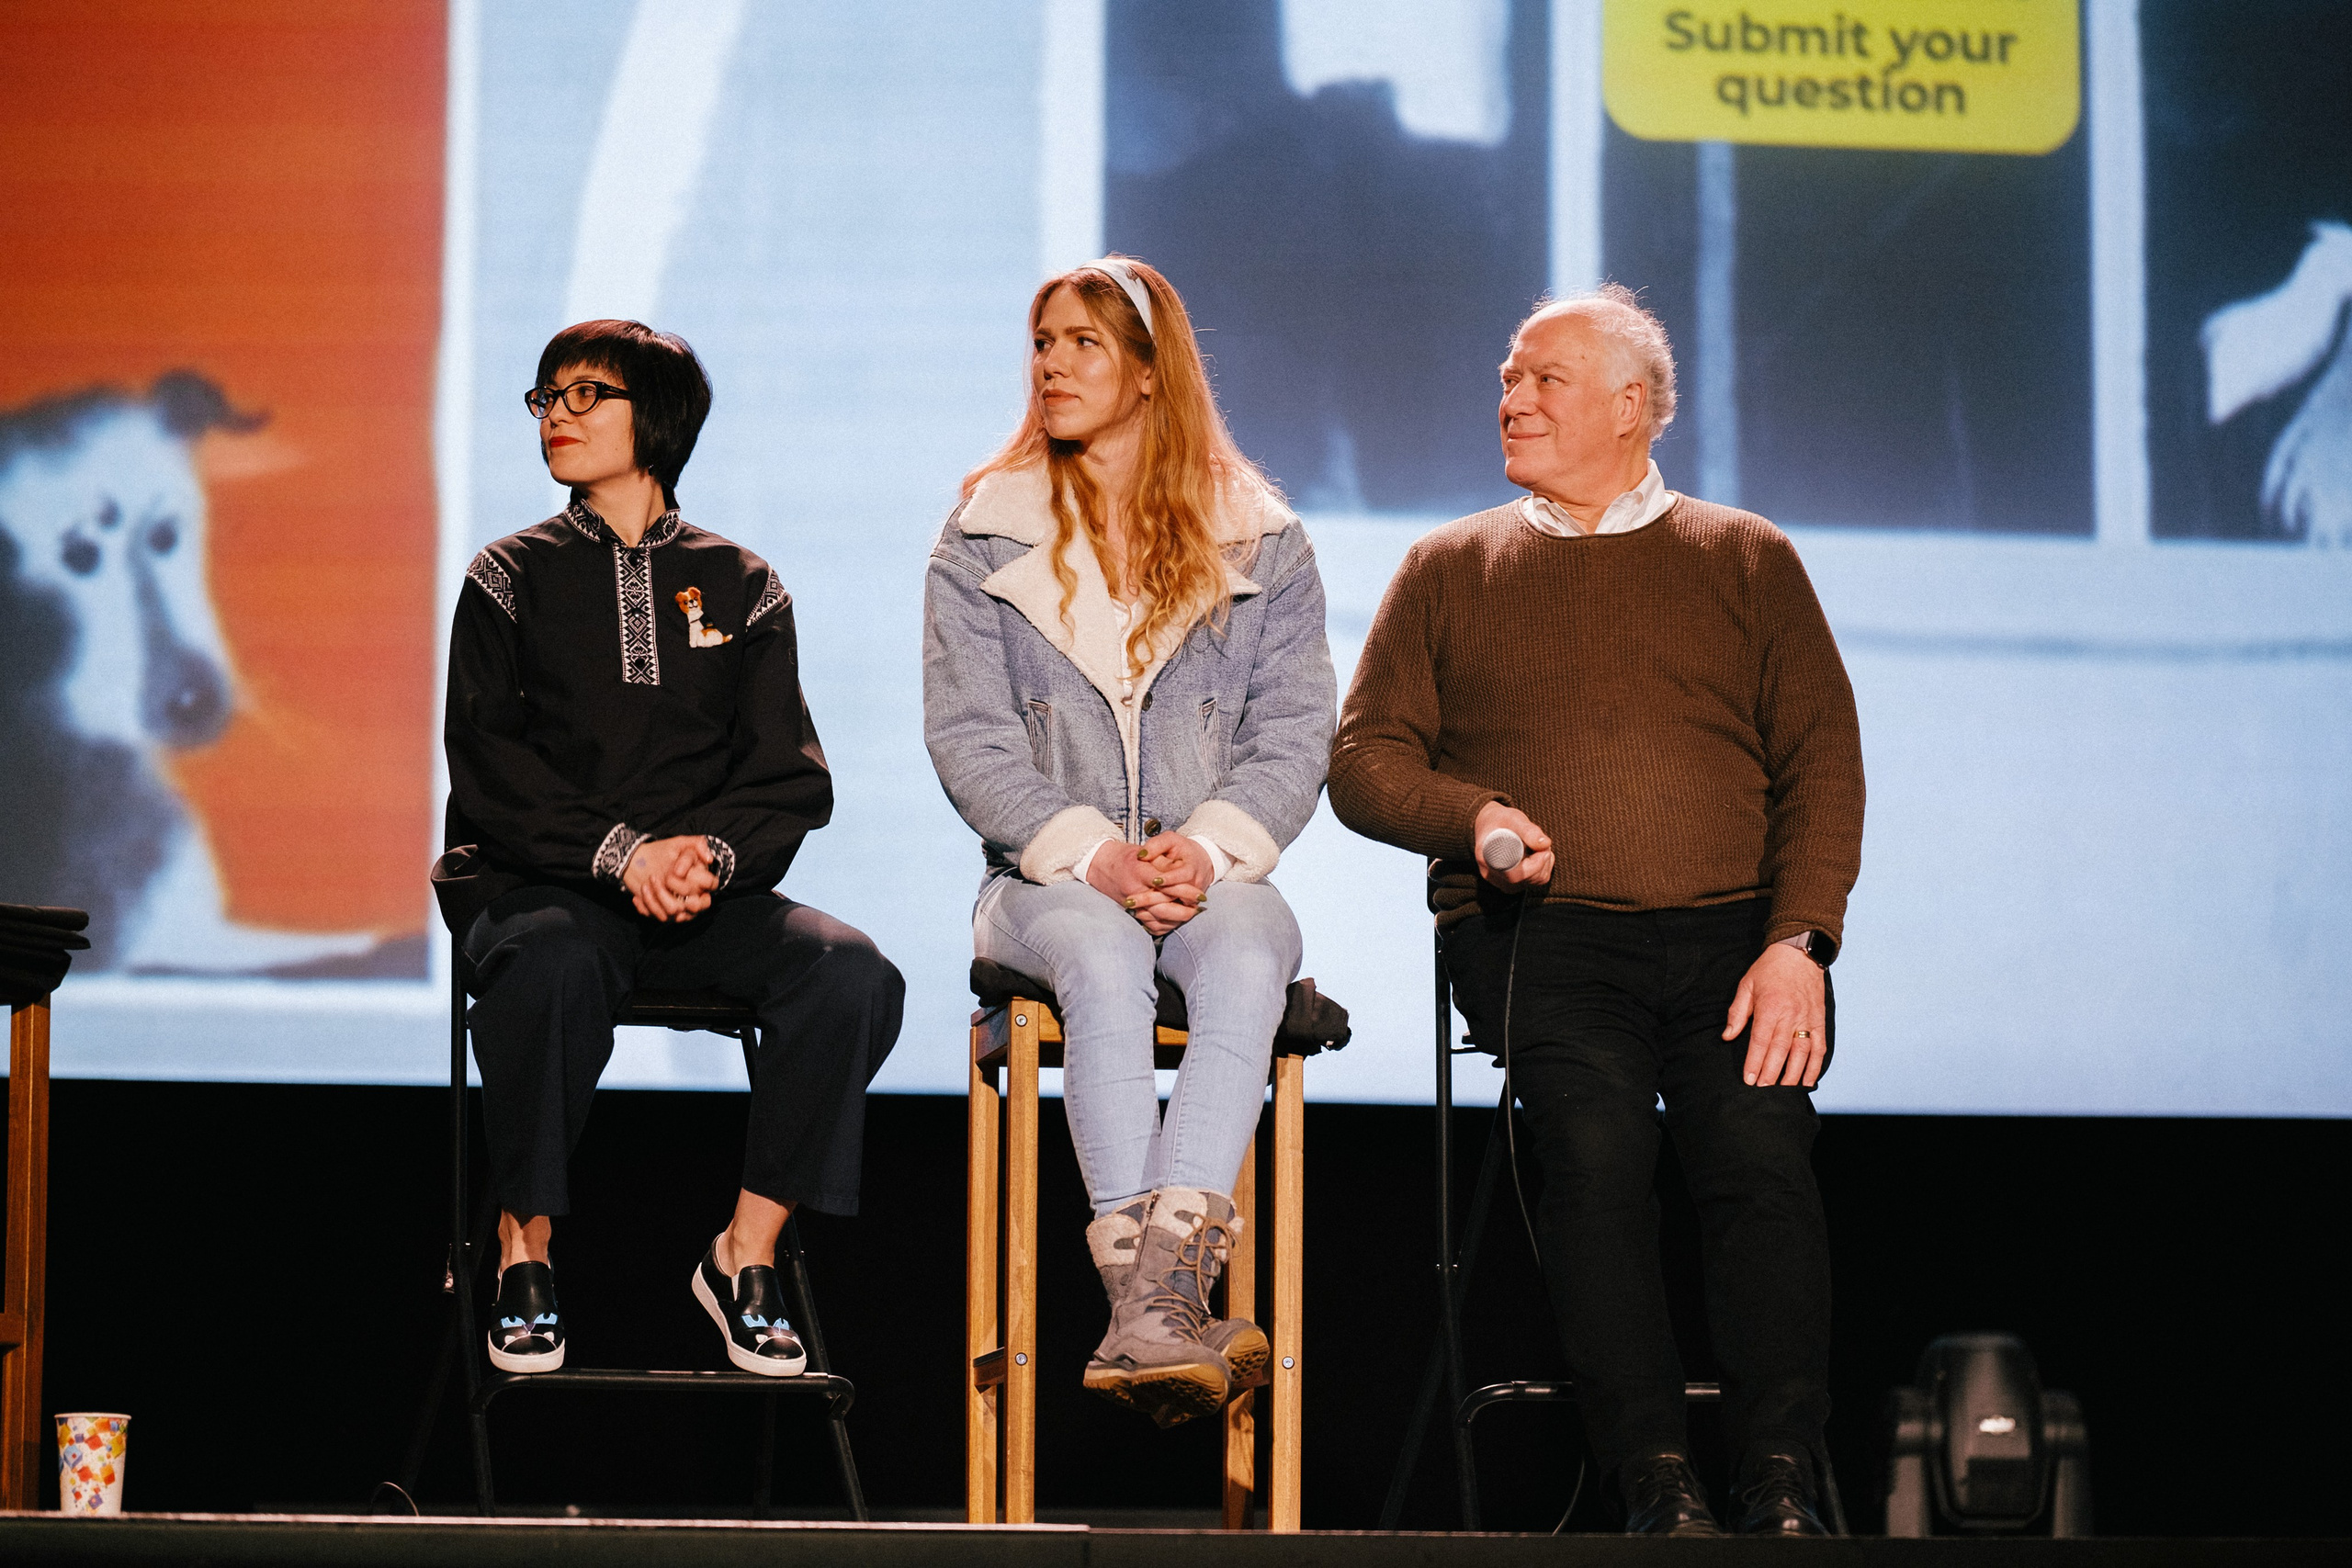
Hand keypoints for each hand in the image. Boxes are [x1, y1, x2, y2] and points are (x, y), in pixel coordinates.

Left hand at [624, 835, 717, 921]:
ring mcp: (679, 909)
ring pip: (674, 912)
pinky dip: (646, 903)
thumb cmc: (662, 852)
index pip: (711, 885)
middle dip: (675, 888)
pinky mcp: (663, 914)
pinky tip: (640, 893)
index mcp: (701, 880)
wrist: (637, 862)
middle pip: (694, 905)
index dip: (697, 881)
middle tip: (661, 876)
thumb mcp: (680, 843)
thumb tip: (709, 859)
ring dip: (658, 895)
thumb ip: (698, 844)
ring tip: (648, 882)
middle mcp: (693, 898)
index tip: (676, 871)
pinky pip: (657, 916)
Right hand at [1084, 838, 1205, 935]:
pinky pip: (1148, 924)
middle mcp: (1134, 889)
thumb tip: (1183, 871)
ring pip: (1157, 918)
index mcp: (1139, 871)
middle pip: (1163, 905)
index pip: (1166, 884)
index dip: (1185, 890)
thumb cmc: (1124, 856)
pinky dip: (1163, 926)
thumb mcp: (1143, 851)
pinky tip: (1175, 922)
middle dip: (1184, 909)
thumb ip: (1162, 861)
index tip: (1199, 894)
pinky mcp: (1129, 911)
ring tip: (1191, 914)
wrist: (1099, 864)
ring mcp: (1130, 903)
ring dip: (1176, 919)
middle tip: (1199, 907)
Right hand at [1471, 801, 1553, 889]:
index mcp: (1486, 856)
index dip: (1534, 865)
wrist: (1489, 826)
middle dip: (1542, 859)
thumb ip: (1529, 830)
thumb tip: (1545, 844)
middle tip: (1541, 841)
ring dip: (1544, 862)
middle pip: (1526, 878)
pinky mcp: (1511, 885)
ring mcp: (1500, 882)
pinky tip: (1534, 854)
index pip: (1513, 873)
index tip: (1544, 850)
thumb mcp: (1513, 818)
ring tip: (1535, 845)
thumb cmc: (1499, 820)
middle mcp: (1490, 874)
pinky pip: (1536, 881)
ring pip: (1535, 880)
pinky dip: (1542, 867)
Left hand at [1723, 942, 1826, 1086]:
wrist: (1799, 952)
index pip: (1760, 1040)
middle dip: (1770, 1072)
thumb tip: (1727, 1037)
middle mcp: (1790, 1015)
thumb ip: (1737, 1013)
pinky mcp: (1820, 1020)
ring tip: (1784, 1091)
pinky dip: (1815, 1065)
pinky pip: (1819, 1047)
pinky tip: (1808, 1080)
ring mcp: (1807, 1018)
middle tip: (1763, 1090)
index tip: (1748, 1079)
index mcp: (1770, 1006)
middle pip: (1780, 1050)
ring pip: (1802, 1052)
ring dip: (1793, 1074)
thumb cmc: (1769, 969)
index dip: (1754, 1062)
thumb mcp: (1746, 985)